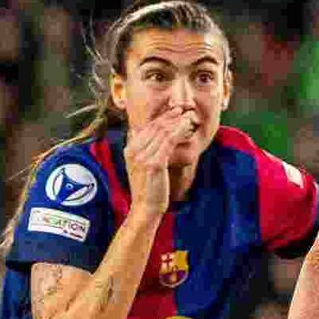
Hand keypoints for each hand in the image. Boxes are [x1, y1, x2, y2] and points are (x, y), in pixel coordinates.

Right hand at [124, 105, 196, 221]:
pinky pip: (168, 142)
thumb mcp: (142, 167)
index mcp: (129, 149)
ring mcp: (142, 156)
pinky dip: (178, 133)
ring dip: (177, 122)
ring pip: (162, 132)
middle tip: (183, 110)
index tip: (174, 112)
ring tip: (188, 117)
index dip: (161, 118)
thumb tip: (148, 137)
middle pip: (154, 126)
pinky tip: (187, 129)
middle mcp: (133, 150)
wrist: (145, 208)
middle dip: (170, 116)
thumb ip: (144, 151)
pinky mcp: (154, 163)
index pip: (146, 127)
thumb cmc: (148, 190)